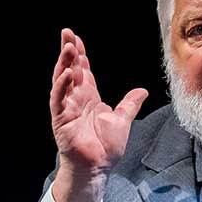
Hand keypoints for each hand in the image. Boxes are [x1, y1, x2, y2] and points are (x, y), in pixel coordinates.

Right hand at [49, 28, 147, 201]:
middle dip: (68, 51)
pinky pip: (59, 100)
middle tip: (66, 33)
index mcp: (89, 97)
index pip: (83, 70)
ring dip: (64, 63)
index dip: (79, 54)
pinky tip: (67, 73)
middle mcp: (76, 99)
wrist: (97, 167)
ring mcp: (67, 108)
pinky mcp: (61, 119)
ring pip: (62, 80)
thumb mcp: (122, 120)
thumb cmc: (106, 148)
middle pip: (70, 69)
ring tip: (67, 47)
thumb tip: (142, 91)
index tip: (76, 38)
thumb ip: (129, 104)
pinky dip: (62, 86)